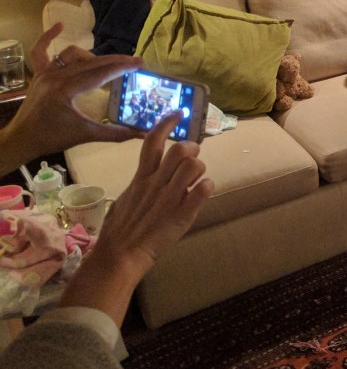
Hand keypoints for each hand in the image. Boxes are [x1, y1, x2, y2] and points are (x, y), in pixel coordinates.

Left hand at [0, 24, 144, 173]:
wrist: (22, 140)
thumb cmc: (53, 138)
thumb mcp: (86, 135)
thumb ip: (115, 133)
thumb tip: (143, 133)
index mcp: (66, 90)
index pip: (100, 74)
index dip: (122, 67)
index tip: (140, 62)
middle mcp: (55, 77)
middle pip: (91, 62)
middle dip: (115, 60)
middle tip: (135, 60)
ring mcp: (45, 73)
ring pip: (72, 55)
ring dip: (92, 57)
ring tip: (106, 65)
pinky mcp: (38, 74)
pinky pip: (40, 51)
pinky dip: (48, 37)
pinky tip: (60, 26)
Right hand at [57, 111, 212, 324]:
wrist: (119, 256)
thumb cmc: (117, 231)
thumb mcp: (124, 199)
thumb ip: (139, 185)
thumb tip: (147, 178)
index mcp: (141, 178)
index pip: (153, 142)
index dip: (167, 123)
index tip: (178, 112)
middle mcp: (157, 183)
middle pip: (180, 149)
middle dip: (192, 148)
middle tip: (192, 158)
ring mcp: (171, 197)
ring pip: (195, 166)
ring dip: (200, 169)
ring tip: (196, 180)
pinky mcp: (183, 213)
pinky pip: (204, 190)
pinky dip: (207, 187)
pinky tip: (203, 192)